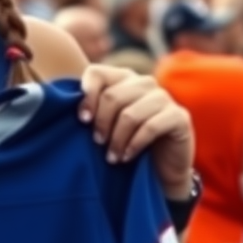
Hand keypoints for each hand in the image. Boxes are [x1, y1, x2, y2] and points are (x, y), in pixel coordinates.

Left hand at [79, 65, 194, 198]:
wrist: (160, 170)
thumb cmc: (126, 144)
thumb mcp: (106, 124)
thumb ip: (91, 109)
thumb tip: (62, 106)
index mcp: (124, 78)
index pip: (97, 73)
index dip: (87, 95)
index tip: (82, 120)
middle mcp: (145, 83)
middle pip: (113, 96)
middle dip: (101, 123)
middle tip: (98, 143)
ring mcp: (164, 98)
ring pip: (130, 114)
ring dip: (117, 139)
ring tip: (111, 156)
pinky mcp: (179, 117)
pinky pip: (151, 127)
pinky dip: (134, 144)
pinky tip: (127, 156)